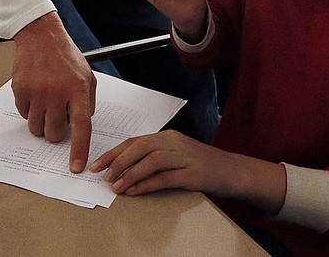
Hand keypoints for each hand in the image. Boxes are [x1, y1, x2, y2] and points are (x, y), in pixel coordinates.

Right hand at [11, 12, 96, 172]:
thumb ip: (87, 103)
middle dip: (55, 132)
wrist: (42, 37)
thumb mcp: (87, 77)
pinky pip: (24, 115)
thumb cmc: (66, 58)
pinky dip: (30, 110)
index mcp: (78, 89)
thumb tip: (80, 128)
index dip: (79, 149)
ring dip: (41, 123)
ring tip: (46, 104)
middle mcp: (57, 92)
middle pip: (54, 133)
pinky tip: (35, 93)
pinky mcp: (20, 89)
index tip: (76, 167)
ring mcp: (37, 91)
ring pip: (36, 128)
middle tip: (57, 116)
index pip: (81, 126)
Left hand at [90, 131, 286, 212]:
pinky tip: (135, 191)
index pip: (135, 141)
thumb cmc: (199, 164)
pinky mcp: (193, 174)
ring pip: (151, 161)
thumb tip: (122, 170)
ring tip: (116, 187)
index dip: (114, 153)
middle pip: (140, 147)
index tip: (97, 165)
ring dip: (130, 174)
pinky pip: (165, 178)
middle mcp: (175, 143)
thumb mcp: (175, 155)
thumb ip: (153, 158)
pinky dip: (147, 185)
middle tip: (103, 176)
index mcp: (168, 137)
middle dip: (118, 161)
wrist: (231, 170)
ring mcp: (185, 157)